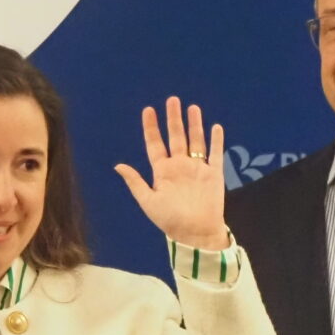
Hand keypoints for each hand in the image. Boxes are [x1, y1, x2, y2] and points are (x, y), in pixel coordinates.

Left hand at [114, 96, 229, 249]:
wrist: (195, 233)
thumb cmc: (170, 220)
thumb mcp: (148, 201)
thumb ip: (135, 182)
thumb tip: (118, 165)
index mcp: (163, 171)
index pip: (155, 144)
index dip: (151, 127)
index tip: (148, 110)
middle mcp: (179, 166)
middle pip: (176, 137)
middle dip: (174, 119)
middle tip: (172, 100)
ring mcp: (197, 169)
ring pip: (196, 141)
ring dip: (194, 124)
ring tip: (193, 107)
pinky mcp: (213, 174)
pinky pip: (215, 153)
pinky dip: (216, 140)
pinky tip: (215, 127)